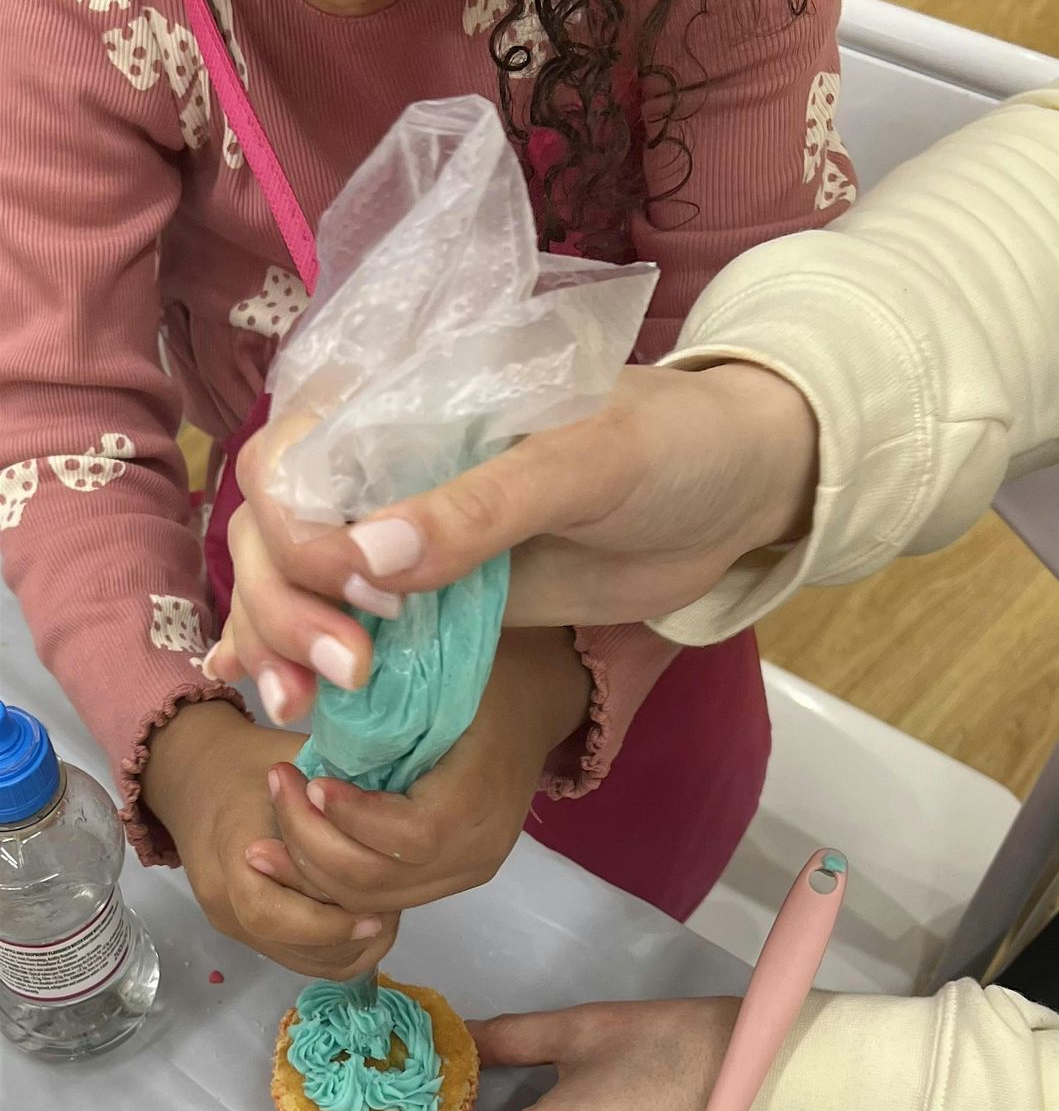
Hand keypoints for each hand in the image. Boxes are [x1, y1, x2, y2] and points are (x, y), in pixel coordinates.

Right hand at [141, 700, 396, 977]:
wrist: (198, 774)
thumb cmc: (255, 761)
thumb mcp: (298, 760)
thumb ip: (340, 796)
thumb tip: (399, 823)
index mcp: (232, 843)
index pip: (270, 911)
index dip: (329, 922)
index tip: (381, 912)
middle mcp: (222, 893)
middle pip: (290, 944)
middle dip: (350, 936)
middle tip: (394, 910)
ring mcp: (228, 916)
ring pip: (300, 960)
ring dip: (347, 946)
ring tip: (383, 913)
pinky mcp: (241, 929)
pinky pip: (296, 957)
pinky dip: (334, 950)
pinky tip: (361, 920)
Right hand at [205, 363, 817, 712]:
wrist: (734, 496)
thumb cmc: (667, 446)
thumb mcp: (586, 464)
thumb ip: (482, 507)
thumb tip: (368, 555)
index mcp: (402, 402)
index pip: (291, 456)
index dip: (295, 529)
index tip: (356, 587)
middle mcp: (381, 466)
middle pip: (271, 531)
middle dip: (281, 604)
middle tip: (341, 676)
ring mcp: (398, 539)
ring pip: (290, 586)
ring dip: (277, 645)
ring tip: (300, 708)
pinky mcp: (430, 602)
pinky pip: (344, 629)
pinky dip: (300, 664)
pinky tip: (288, 707)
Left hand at [242, 628, 590, 911]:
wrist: (534, 705)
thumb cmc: (484, 682)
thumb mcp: (442, 681)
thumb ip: (384, 711)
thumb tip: (310, 711)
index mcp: (480, 799)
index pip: (410, 836)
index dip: (351, 819)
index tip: (310, 780)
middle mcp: (476, 851)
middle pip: (380, 880)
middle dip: (311, 843)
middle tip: (275, 786)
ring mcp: (465, 872)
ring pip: (371, 900)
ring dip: (309, 869)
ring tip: (265, 830)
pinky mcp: (449, 879)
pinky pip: (380, 897)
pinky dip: (330, 880)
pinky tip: (293, 851)